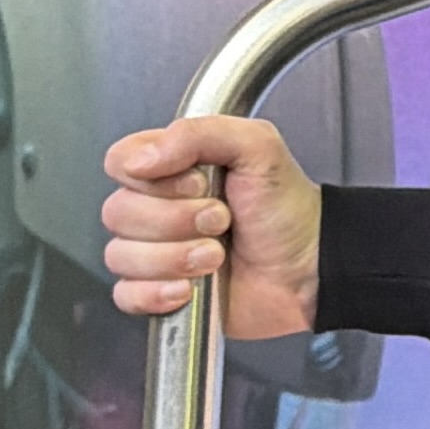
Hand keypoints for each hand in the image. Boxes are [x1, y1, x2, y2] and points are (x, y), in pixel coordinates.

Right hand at [102, 115, 321, 339]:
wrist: (311, 269)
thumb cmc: (288, 209)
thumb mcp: (257, 147)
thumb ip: (198, 133)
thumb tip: (142, 158)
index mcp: (171, 168)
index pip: (120, 162)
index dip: (152, 177)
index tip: (198, 184)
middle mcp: (157, 208)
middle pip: (118, 212)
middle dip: (176, 220)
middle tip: (221, 221)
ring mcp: (156, 251)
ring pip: (121, 255)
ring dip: (174, 258)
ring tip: (216, 256)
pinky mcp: (159, 292)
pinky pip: (126, 295)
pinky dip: (156, 294)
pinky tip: (189, 289)